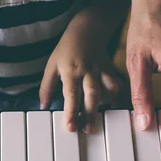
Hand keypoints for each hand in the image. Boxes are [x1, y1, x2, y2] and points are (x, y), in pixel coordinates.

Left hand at [40, 11, 124, 133]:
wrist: (87, 29)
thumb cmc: (66, 49)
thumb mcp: (51, 66)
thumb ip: (46, 87)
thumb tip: (43, 107)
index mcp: (70, 71)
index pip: (71, 95)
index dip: (71, 113)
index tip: (70, 128)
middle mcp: (87, 71)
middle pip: (91, 95)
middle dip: (90, 114)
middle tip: (88, 131)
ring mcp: (100, 70)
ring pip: (107, 89)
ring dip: (105, 105)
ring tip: (101, 118)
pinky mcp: (110, 69)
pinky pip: (117, 84)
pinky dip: (117, 95)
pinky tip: (113, 105)